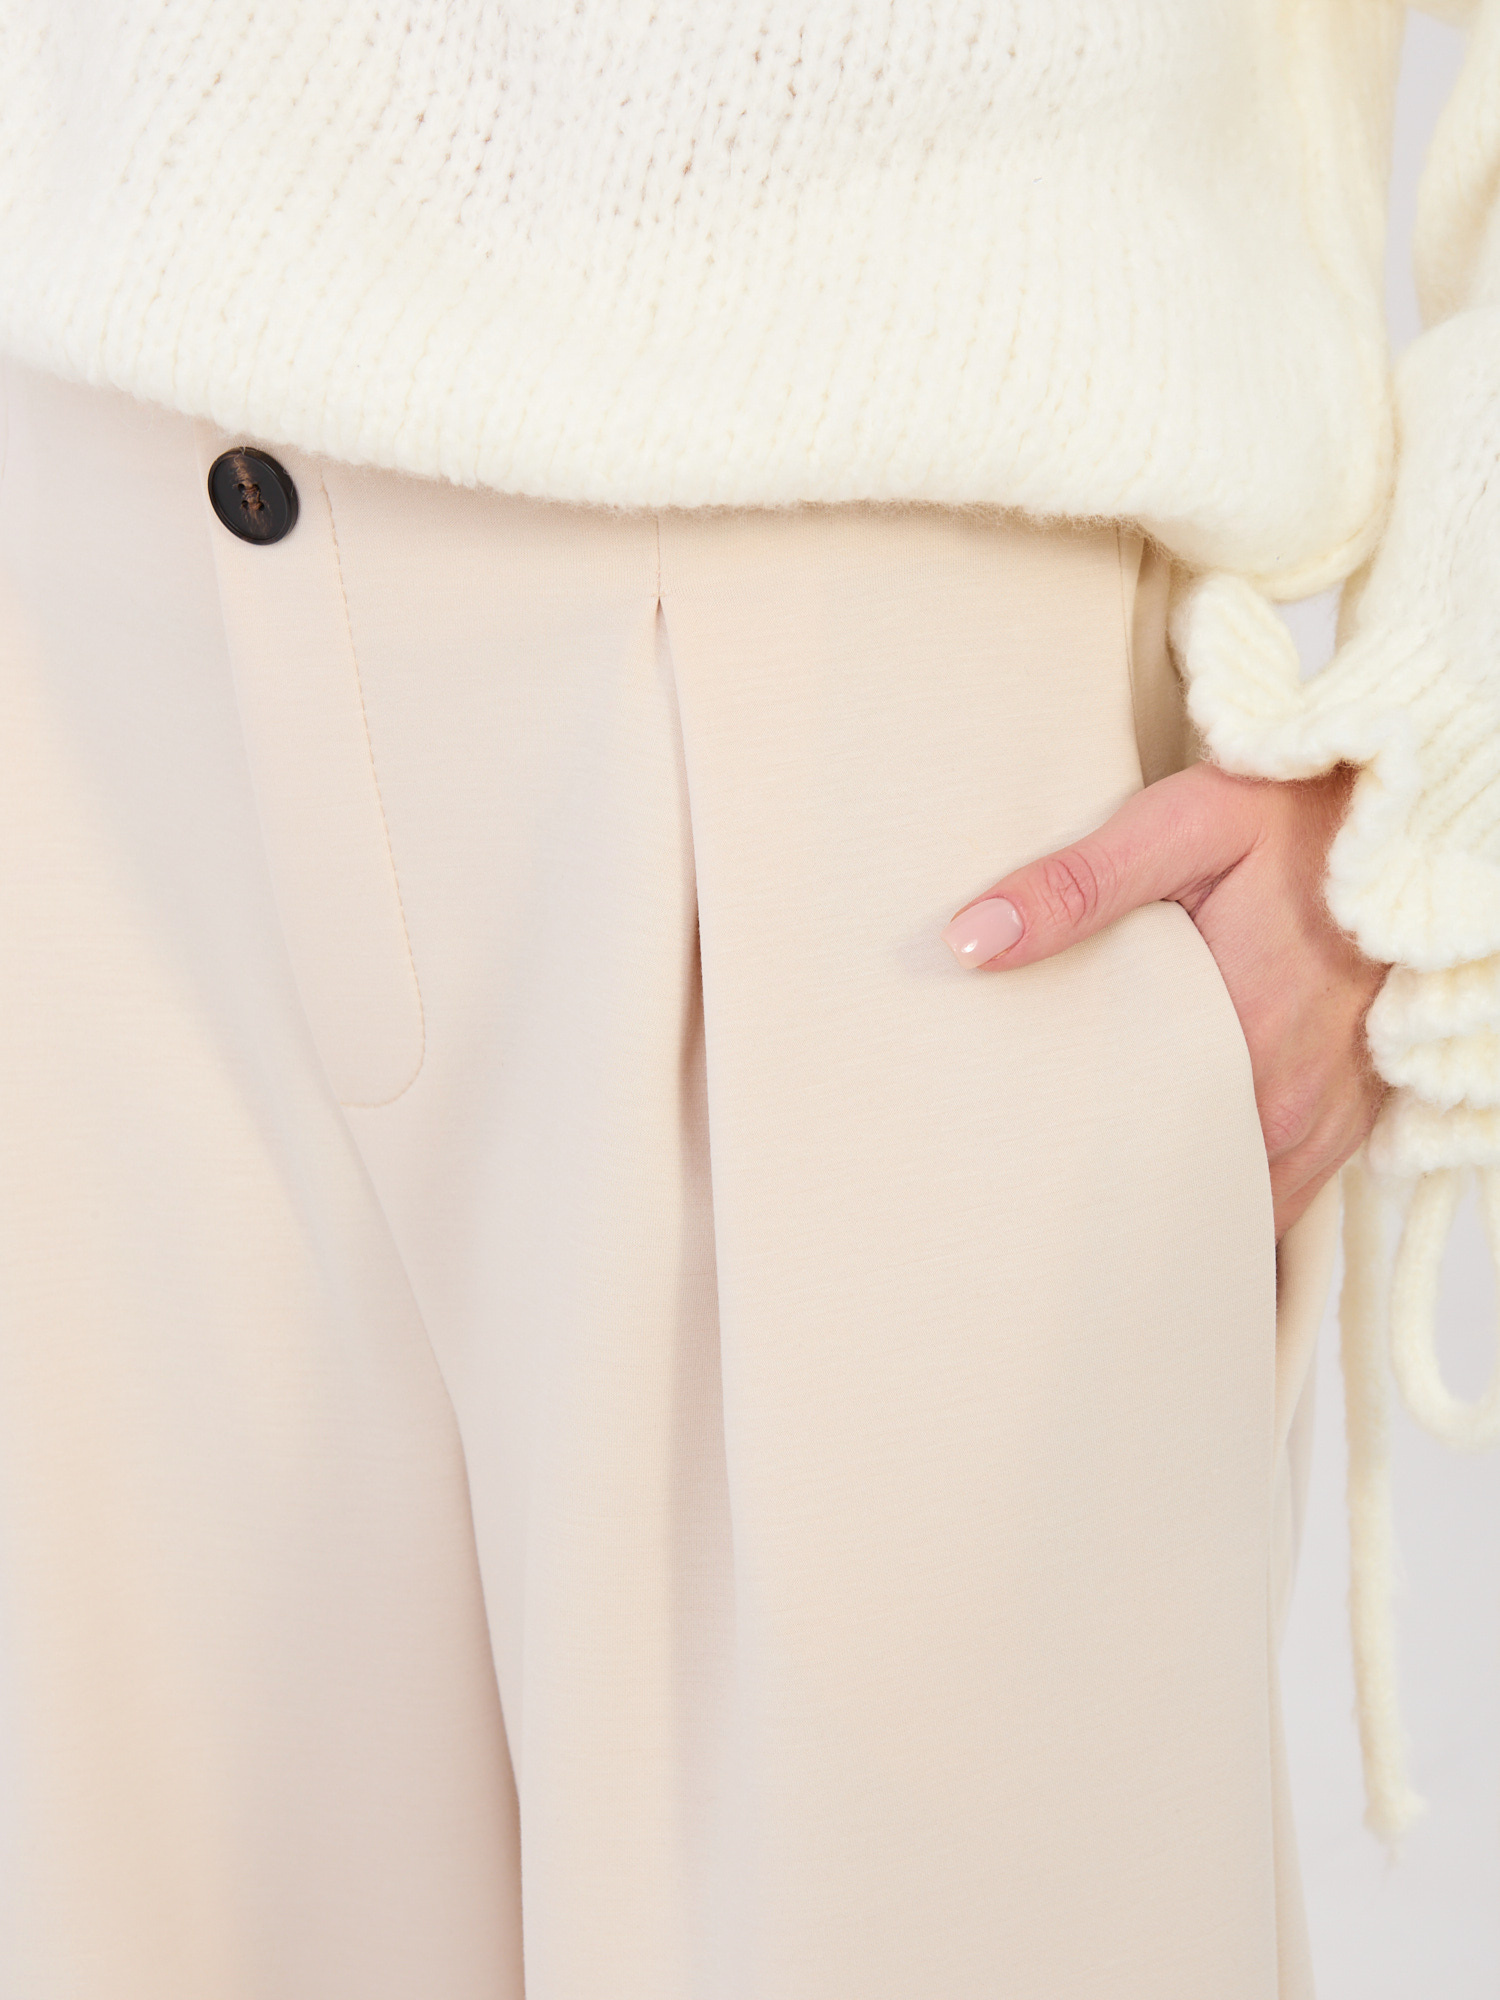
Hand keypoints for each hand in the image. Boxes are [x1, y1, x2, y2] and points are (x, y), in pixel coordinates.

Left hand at [940, 762, 1390, 1239]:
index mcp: (1241, 1040)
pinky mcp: (1354, 1114)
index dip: (1071, 1163)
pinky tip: (1182, 1166)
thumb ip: (1078, 886)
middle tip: (1044, 1180)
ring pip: (1239, 1200)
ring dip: (1179, 1195)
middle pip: (1182, 1184)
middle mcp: (1292, 1100)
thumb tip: (974, 940)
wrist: (1404, 817)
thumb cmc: (1290, 815)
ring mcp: (1329, 1117)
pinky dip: (1234, 1186)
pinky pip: (1286, 1189)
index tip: (1016, 1162)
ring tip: (1106, 1185)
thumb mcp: (1179, 827)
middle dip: (1116, 1191)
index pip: (1132, 1146)